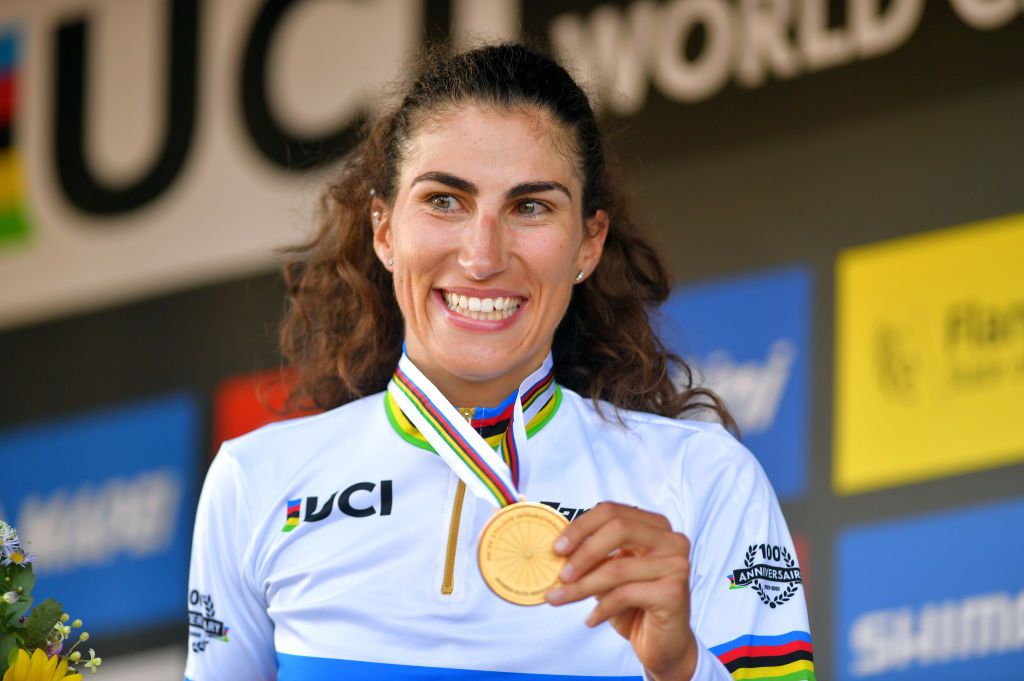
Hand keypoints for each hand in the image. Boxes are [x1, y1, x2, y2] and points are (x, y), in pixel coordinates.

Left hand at [544, 502, 697, 680]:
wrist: (665, 644)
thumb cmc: (635, 605)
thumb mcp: (610, 573)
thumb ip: (592, 556)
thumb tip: (557, 550)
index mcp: (654, 526)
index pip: (612, 511)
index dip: (580, 527)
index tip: (557, 548)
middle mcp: (671, 540)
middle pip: (618, 528)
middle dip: (583, 553)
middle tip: (560, 575)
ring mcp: (676, 564)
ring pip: (617, 567)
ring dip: (582, 587)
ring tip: (560, 599)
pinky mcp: (673, 592)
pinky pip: (625, 594)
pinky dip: (602, 608)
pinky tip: (591, 619)